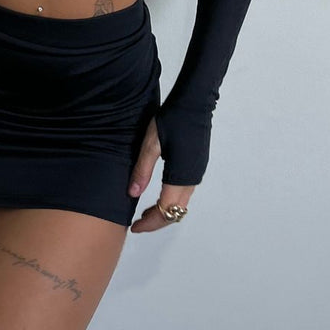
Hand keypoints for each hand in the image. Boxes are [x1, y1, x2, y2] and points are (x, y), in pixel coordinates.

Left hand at [127, 117, 194, 232]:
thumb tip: (132, 194)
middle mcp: (192, 179)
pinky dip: (171, 201)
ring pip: (181, 204)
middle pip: (176, 212)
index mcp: (180, 177)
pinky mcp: (197, 166)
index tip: (134, 227)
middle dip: (157, 221)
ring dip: (164, 212)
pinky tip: (159, 195)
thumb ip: (142, 169)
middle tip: (137, 224)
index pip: (165, 211)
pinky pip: (184, 194)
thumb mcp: (151, 143)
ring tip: (145, 212)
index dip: (149, 223)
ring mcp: (197, 173)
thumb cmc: (171, 120)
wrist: (195, 102)